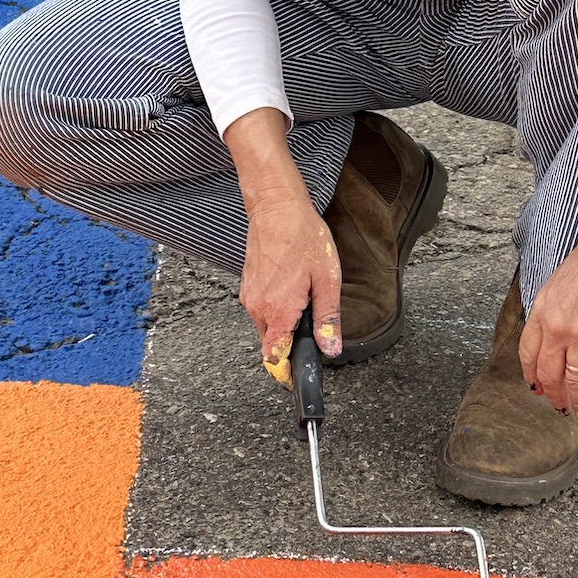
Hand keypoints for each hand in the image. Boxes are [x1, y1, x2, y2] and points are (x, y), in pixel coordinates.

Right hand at [239, 196, 342, 379]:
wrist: (277, 207)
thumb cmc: (303, 236)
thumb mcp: (327, 279)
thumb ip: (328, 318)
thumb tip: (331, 348)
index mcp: (279, 311)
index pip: (276, 358)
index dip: (289, 369)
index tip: (300, 370)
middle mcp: (258, 308)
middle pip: (274, 342)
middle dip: (292, 338)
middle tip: (311, 316)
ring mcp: (249, 296)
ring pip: (268, 325)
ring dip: (284, 319)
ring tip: (302, 291)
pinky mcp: (247, 285)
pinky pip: (262, 307)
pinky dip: (276, 304)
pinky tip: (290, 282)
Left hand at [519, 232, 577, 424]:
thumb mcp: (560, 281)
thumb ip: (554, 309)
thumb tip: (555, 329)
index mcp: (543, 309)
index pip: (528, 352)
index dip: (532, 375)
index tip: (536, 388)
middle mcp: (557, 324)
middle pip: (549, 372)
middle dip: (554, 396)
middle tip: (561, 409)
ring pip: (575, 379)